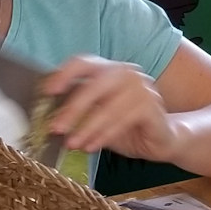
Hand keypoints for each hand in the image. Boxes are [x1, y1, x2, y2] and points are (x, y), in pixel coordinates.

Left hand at [41, 55, 185, 162]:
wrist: (163, 139)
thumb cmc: (127, 126)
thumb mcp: (97, 118)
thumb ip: (79, 114)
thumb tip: (48, 119)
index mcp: (109, 70)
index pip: (83, 62)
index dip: (63, 74)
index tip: (47, 91)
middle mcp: (126, 73)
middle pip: (94, 84)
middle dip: (72, 108)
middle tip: (55, 128)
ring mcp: (141, 87)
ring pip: (107, 107)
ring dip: (86, 127)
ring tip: (72, 144)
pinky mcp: (152, 106)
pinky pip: (123, 120)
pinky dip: (104, 135)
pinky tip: (91, 147)